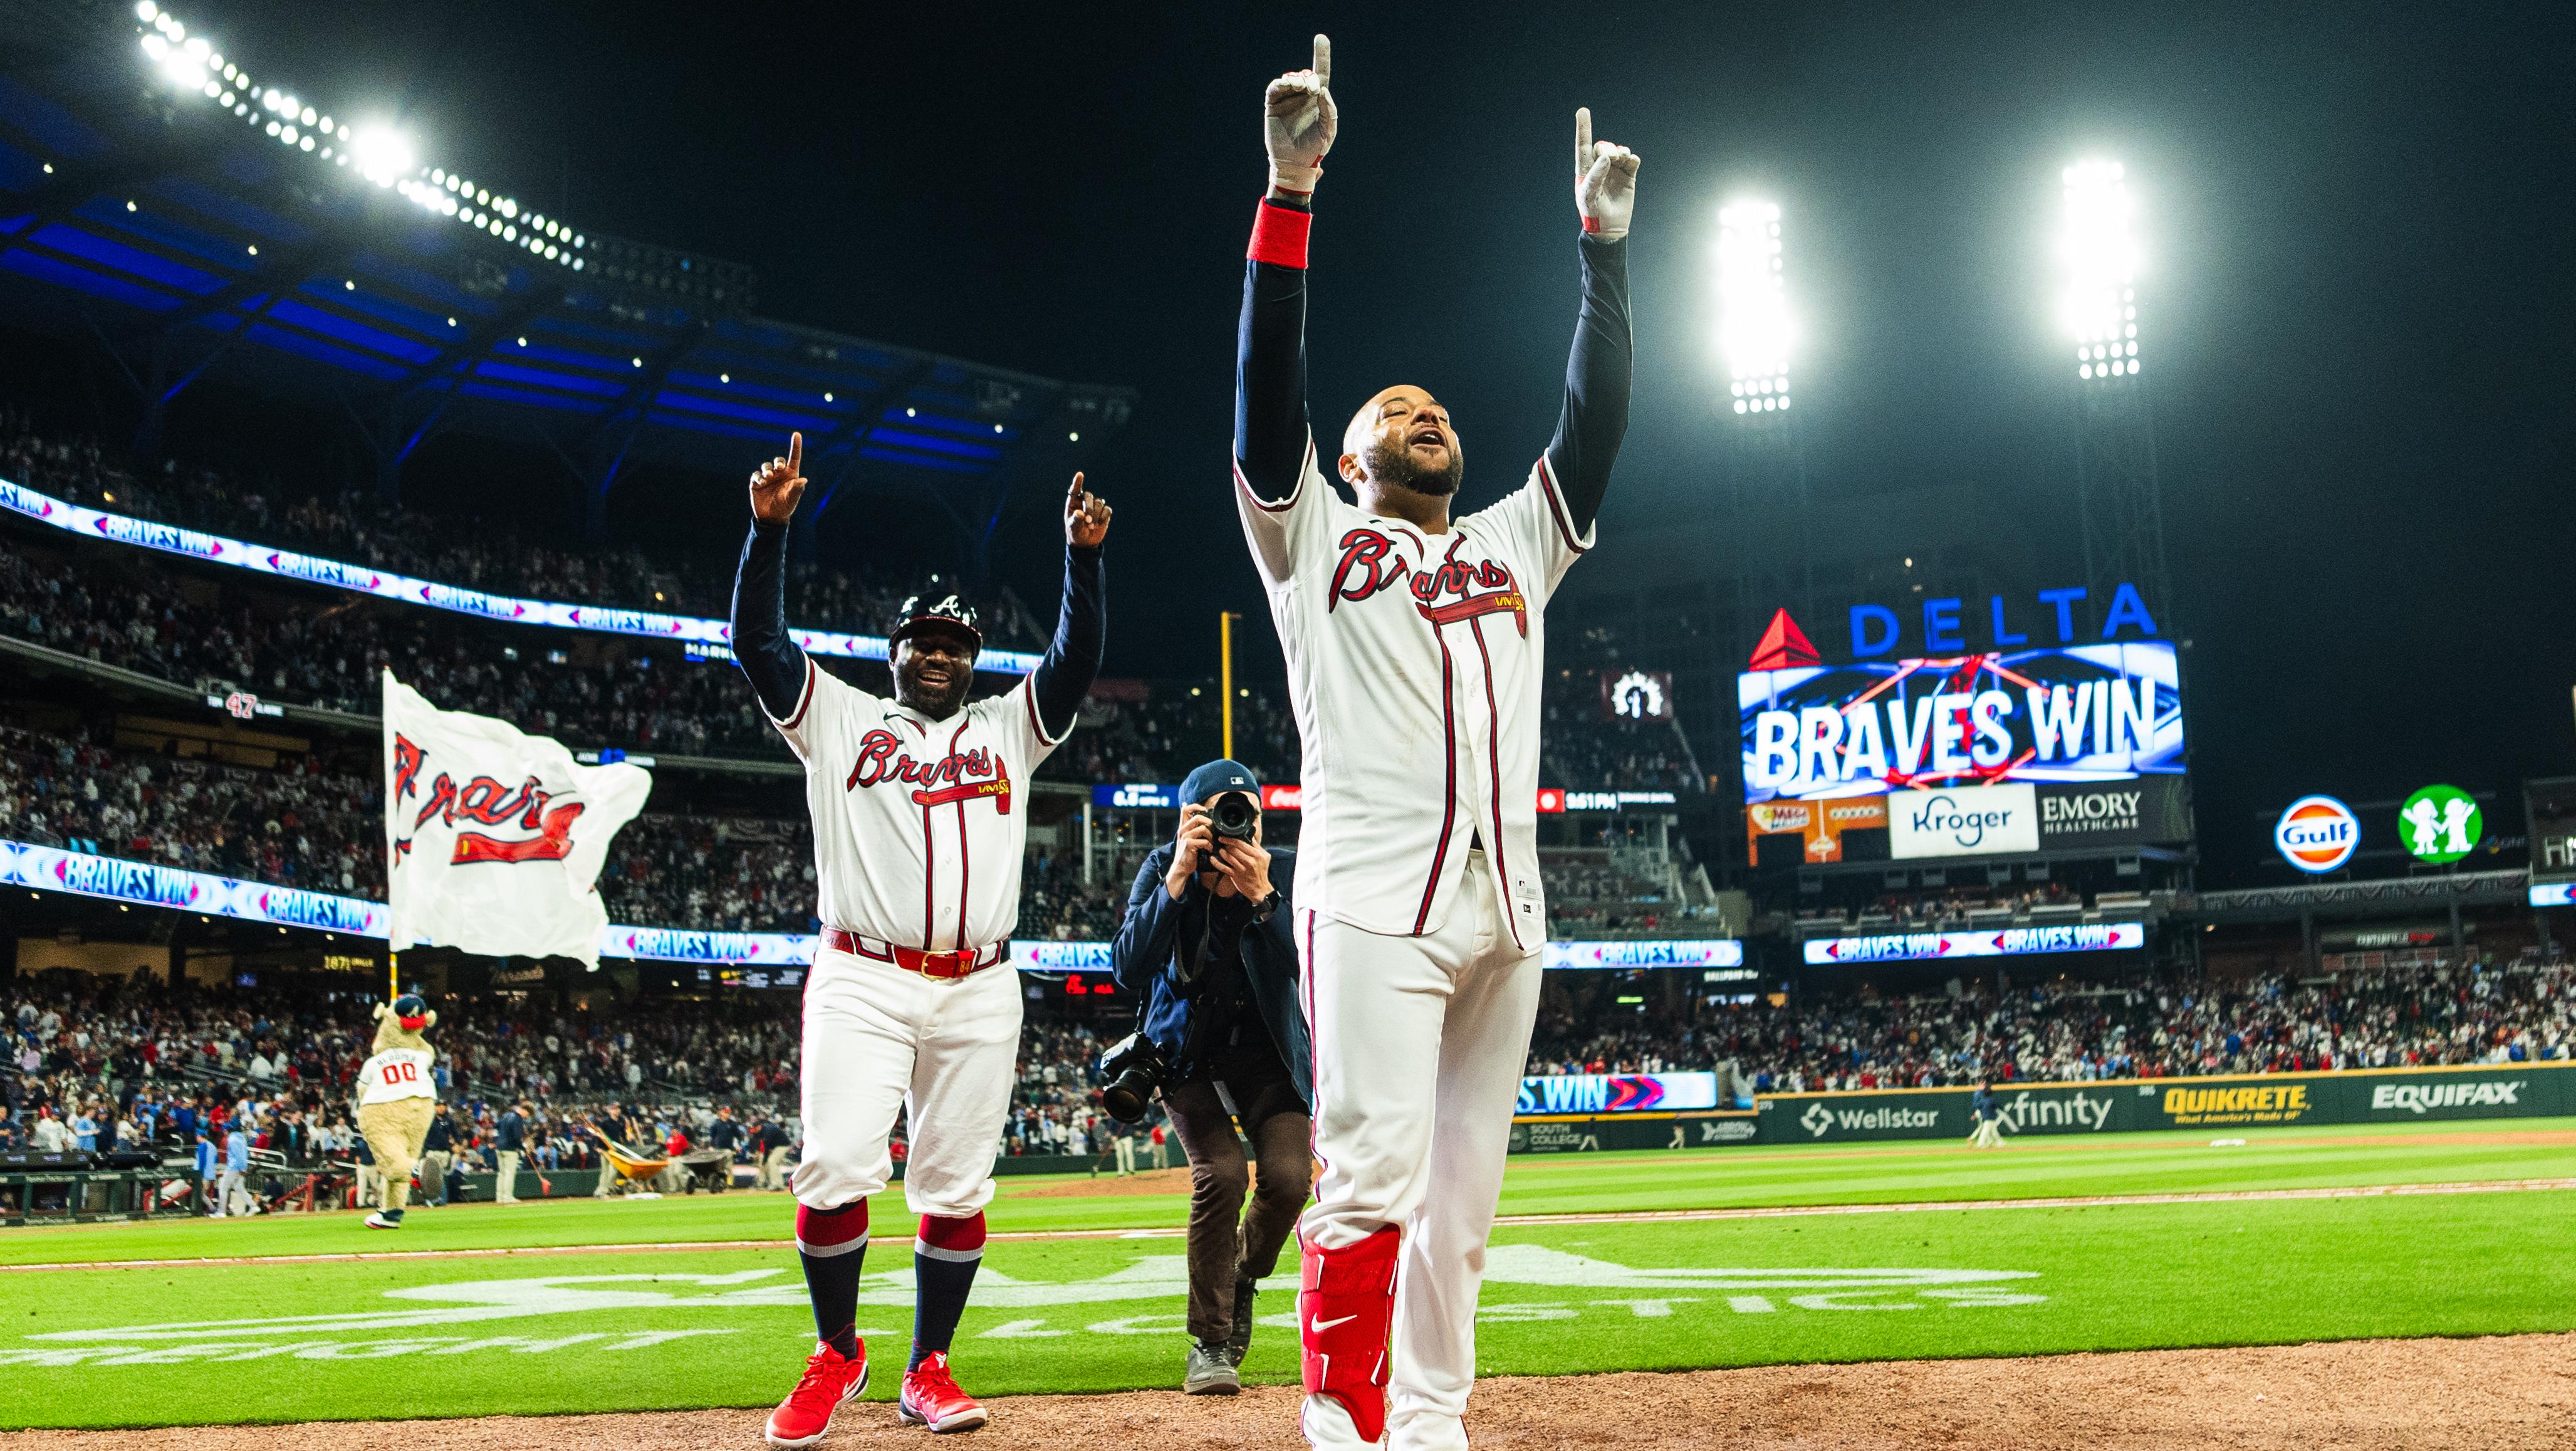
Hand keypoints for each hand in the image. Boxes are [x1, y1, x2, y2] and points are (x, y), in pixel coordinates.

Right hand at [749, 433, 806, 523]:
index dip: (795, 446)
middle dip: (778, 462)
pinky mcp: (756, 483)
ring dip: (767, 469)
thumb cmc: (785, 507)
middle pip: (779, 461)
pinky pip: (756, 475)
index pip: (794, 457)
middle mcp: (779, 474)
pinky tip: (762, 482)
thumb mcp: (792, 499)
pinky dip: (758, 477)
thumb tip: (803, 480)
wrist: (772, 517)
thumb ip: (797, 489)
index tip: (797, 434)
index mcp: (791, 475)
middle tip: (779, 468)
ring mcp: (767, 477)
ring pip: (766, 466)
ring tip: (769, 476)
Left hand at [1065, 472, 1111, 548]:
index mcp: (1073, 502)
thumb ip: (1075, 520)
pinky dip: (1103, 517)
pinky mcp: (1104, 512)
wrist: (1085, 542)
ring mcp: (1095, 506)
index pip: (1075, 489)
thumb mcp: (1072, 528)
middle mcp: (1084, 502)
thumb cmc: (1075, 533)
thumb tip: (1080, 513)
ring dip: (1096, 515)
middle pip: (1089, 496)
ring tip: (1091, 526)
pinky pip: (1107, 510)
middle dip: (1089, 507)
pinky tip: (1099, 524)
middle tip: (1087, 520)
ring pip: (1099, 502)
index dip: (1077, 482)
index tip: (1080, 475)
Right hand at [1166, 805, 1212, 898]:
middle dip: (1208, 822)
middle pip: (1197, 817)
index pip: (1185, 809)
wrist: (1181, 868)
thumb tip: (1207, 821)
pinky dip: (1209, 846)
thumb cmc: (1188, 854)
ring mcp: (1185, 837)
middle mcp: (1182, 830)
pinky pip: (1204, 841)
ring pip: (1203, 828)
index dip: (1196, 806)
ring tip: (1210, 842)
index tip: (1204, 810)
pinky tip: (1208, 850)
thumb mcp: (1190, 839)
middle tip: (1211, 830)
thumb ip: (1195, 830)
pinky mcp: (1188, 845)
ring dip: (1210, 836)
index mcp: (1183, 827)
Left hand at [1209, 837, 1271, 902]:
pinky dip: (1216, 863)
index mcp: (1256, 855)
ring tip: (1219, 850)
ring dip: (1221, 852)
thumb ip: (1257, 846)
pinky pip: (1223, 868)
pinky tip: (1212, 859)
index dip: (1230, 839)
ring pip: (1228, 857)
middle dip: (1225, 844)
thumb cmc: (1261, 872)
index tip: (1224, 837)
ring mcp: (1242, 869)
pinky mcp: (1235, 876)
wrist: (1260, 889)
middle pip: (1233, 849)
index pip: (1241, 843)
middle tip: (1221, 842)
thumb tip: (1251, 835)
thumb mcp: (1265, 857)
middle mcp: (1250, 861)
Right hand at [1264, 34, 1334, 193]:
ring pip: (1290, 78)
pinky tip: (1286, 85)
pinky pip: (1274, 88)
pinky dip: (1280, 83)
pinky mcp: (1273, 105)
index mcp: (1318, 99)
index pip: (1321, 73)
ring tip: (1299, 87)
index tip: (1321, 38)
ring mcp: (1287, 99)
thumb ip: (1329, 110)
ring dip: (1295, 78)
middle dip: (1308, 76)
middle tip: (1311, 88)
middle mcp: (1302, 96)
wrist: (1295, 164)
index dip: (1321, 55)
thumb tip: (1322, 90)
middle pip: (1306, 74)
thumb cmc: (1314, 148)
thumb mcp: (1329, 131)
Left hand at [1573, 108, 1640, 241]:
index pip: (1583, 146)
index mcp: (1585, 170)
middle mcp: (1600, 167)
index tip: (1583, 111)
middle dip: (1607, 148)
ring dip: (1621, 151)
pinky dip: (1632, 158)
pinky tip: (1630, 162)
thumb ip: (1595, 176)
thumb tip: (1606, 158)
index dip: (1583, 129)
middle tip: (1612, 158)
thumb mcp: (1588, 195)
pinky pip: (1632, 160)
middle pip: (1603, 147)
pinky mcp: (1628, 175)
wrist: (1609, 228)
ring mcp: (1615, 170)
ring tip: (1621, 159)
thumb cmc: (1593, 211)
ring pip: (1619, 151)